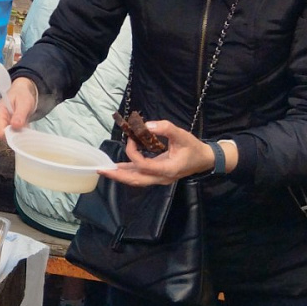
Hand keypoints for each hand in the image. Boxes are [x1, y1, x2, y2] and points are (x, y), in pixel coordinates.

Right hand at [0, 76, 38, 137]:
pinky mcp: (0, 127)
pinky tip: (20, 125)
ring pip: (7, 137)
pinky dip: (16, 133)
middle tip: (24, 124)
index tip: (22, 132)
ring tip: (22, 122)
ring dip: (17, 133)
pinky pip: (9, 136)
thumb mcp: (24, 103)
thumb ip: (20, 114)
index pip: (0, 133)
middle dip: (16, 134)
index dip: (12, 136)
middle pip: (4, 137)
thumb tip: (15, 125)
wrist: (21, 93)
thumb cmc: (22, 95)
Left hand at [99, 120, 220, 185]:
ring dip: (121, 176)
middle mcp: (162, 177)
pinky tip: (118, 169)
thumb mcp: (182, 135)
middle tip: (101, 169)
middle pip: (137, 180)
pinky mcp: (158, 175)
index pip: (144, 166)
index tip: (131, 140)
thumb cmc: (194, 147)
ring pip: (138, 181)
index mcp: (168, 169)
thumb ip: (166, 128)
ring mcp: (160, 178)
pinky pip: (141, 176)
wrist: (205, 159)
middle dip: (118, 175)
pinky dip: (129, 173)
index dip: (133, 154)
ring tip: (105, 170)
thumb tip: (147, 125)